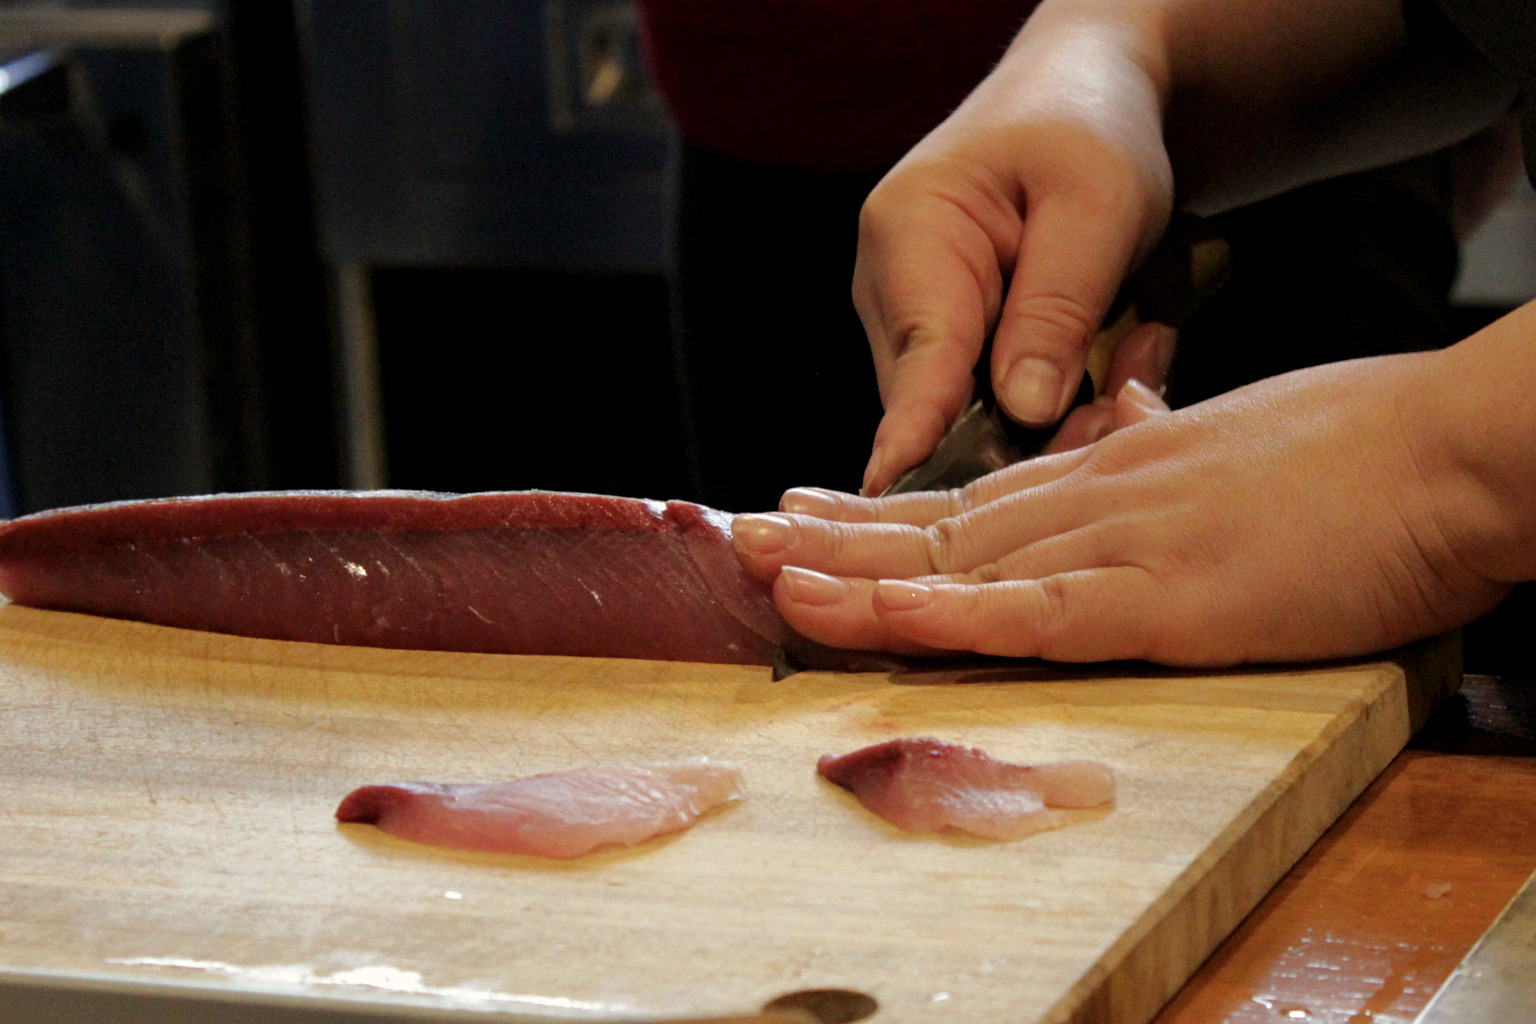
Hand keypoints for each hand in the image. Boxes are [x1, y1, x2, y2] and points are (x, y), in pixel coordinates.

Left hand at [735, 351, 1510, 665]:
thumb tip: (1123, 409)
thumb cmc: (1359, 451)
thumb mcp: (1238, 439)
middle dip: (832, 539)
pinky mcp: (1167, 601)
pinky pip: (1033, 615)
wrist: (1450, 449)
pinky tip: (876, 617)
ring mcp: (1123, 547)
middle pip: (938, 528)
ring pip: (961, 566)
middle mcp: (1095, 501)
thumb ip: (1164, 438)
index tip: (806, 507)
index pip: (969, 496)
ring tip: (764, 574)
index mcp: (1112, 471)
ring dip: (855, 576)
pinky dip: (947, 617)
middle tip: (739, 534)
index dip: (879, 510)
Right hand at [853, 4, 1173, 494]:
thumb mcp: (1096, 204)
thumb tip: (1025, 410)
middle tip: (1129, 398)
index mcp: (910, 235)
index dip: (914, 432)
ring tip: (1140, 344)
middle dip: (1039, 424)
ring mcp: (918, 323)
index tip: (897, 491)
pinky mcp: (954, 346)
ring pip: (977, 415)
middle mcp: (893, 289)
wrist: (1084, 98)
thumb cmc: (1087, 129)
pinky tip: (1121, 348)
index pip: (917, 357)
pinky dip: (1067, 393)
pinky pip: (1000, 403)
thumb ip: (1057, 307)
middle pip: (944, 406)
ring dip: (1066, 407)